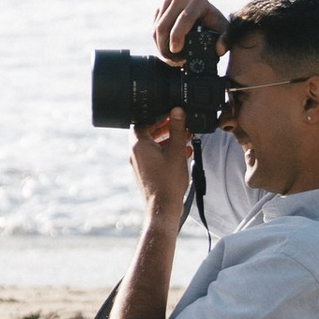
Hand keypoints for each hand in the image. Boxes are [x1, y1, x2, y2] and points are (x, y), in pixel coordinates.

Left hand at [129, 104, 195, 224]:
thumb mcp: (176, 150)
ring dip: (166, 140)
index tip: (168, 114)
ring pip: (152, 146)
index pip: (141, 121)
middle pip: (147, 133)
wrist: (163, 207)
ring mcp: (139, 164)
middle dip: (163, 128)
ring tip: (184, 138)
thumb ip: (177, 129)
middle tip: (177, 124)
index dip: (155, 116)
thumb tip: (177, 111)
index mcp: (138, 144)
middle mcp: (135, 153)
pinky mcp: (145, 173)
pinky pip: (153, 157)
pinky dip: (165, 152)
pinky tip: (182, 153)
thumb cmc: (168, 181)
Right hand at [152, 0, 225, 63]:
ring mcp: (169, 2)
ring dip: (161, 46)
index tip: (176, 50)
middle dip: (165, 44)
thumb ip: (225, 41)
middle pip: (165, 22)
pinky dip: (158, 42)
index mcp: (199, 1)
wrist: (206, 22)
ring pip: (157, 26)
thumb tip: (219, 49)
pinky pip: (153, 27)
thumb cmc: (216, 28)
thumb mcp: (225, 34)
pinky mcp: (161, 10)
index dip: (178, 34)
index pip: (184, 17)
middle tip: (172, 60)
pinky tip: (168, 52)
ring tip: (172, 59)